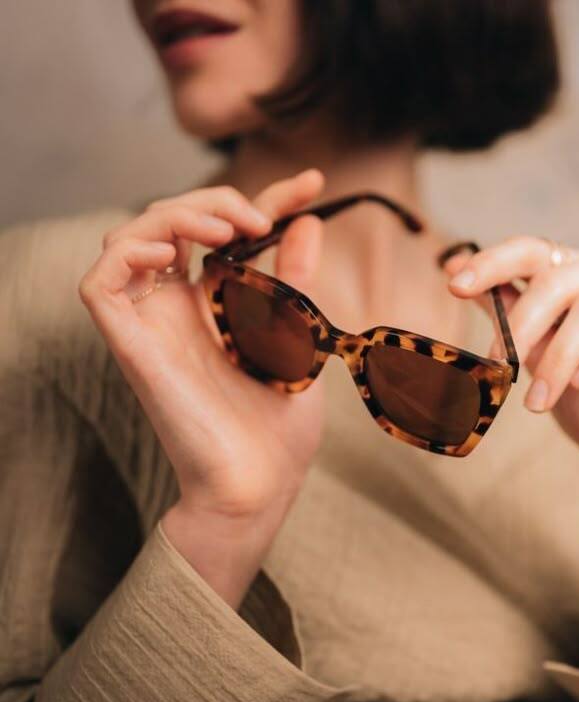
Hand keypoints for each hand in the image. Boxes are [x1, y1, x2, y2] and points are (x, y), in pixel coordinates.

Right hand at [79, 170, 325, 604]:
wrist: (260, 481)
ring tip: (229, 229)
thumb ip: (296, 277)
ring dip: (176, 215)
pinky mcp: (131, 344)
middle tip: (262, 215)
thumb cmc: (279, 422)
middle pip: (176, 223)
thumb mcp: (298, 335)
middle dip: (219, 200)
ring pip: (132, 238)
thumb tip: (309, 222)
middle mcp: (179, 307)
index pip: (231, 233)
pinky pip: (101, 282)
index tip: (317, 183)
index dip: (270, 198)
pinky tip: (177, 252)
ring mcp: (153, 323)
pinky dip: (130, 250)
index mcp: (218, 305)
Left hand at [445, 238, 578, 493]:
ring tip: (539, 400)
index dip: (493, 261)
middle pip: (562, 278)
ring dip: (561, 356)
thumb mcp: (535, 360)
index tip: (454, 284)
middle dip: (522, 325)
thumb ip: (507, 316)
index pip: (535, 250)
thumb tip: (453, 272)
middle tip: (499, 368)